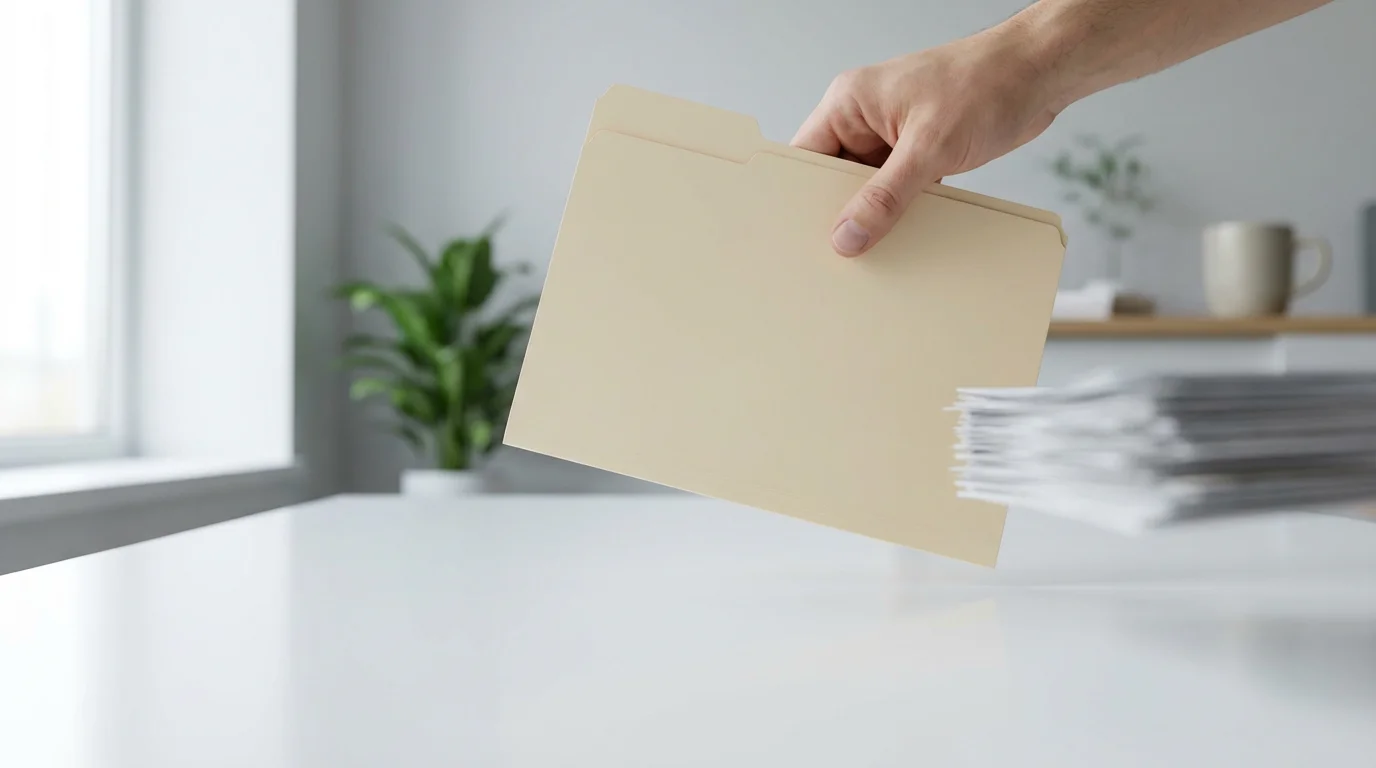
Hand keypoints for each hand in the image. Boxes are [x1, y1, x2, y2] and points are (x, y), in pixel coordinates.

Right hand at [792, 29, 1060, 256]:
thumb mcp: (930, 147)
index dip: (800, 196)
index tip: (802, 234)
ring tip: (873, 245)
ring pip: (866, 188)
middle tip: (840, 249)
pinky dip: (900, 210)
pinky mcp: (918, 150)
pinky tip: (904, 233)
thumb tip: (849, 234)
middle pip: (833, 177)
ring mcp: (891, 135)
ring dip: (874, 214)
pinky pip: (895, 189)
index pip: (805, 155)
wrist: (1038, 74)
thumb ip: (886, 195)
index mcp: (850, 102)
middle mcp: (864, 118)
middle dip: (839, 211)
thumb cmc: (985, 83)